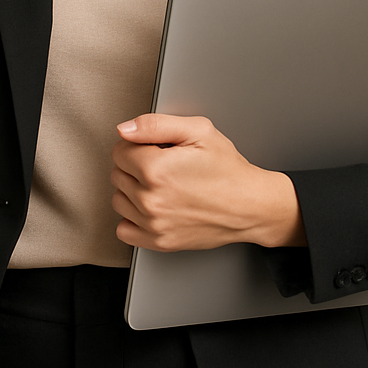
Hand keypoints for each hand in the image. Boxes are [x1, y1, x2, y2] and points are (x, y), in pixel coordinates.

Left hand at [111, 114, 305, 252]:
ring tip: (161, 185)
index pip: (119, 150)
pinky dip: (133, 218)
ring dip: (134, 190)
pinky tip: (154, 206)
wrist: (249, 205)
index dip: (139, 145)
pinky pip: (124, 229)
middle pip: (118, 174)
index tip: (157, 148)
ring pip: (119, 200)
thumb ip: (155, 125)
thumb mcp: (198, 131)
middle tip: (164, 164)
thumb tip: (124, 129)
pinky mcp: (159, 242)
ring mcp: (153, 224)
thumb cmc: (228, 169)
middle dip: (136, 165)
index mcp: (155, 169)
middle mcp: (150, 200)